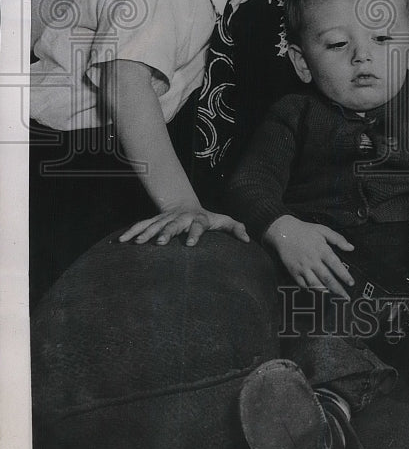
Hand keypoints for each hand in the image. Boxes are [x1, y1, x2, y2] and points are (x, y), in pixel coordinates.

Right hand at [119, 205, 249, 246]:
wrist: (185, 204)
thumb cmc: (207, 218)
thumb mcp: (221, 221)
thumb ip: (235, 228)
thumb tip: (247, 239)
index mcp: (198, 219)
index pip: (199, 226)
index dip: (195, 233)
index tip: (191, 244)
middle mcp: (181, 218)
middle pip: (174, 224)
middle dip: (166, 232)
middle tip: (159, 242)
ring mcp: (167, 218)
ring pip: (156, 224)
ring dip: (147, 232)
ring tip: (138, 243)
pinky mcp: (155, 220)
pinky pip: (142, 225)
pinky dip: (132, 232)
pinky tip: (121, 241)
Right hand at [264, 215, 354, 297]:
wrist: (284, 232)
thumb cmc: (305, 230)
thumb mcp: (323, 230)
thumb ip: (338, 239)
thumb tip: (351, 248)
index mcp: (322, 250)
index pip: (336, 265)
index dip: (344, 276)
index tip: (351, 283)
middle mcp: (313, 260)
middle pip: (327, 278)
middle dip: (338, 289)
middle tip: (345, 297)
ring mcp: (303, 267)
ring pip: (315, 284)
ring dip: (325, 291)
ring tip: (333, 296)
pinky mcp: (294, 272)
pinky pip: (303, 284)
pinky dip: (311, 289)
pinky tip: (317, 290)